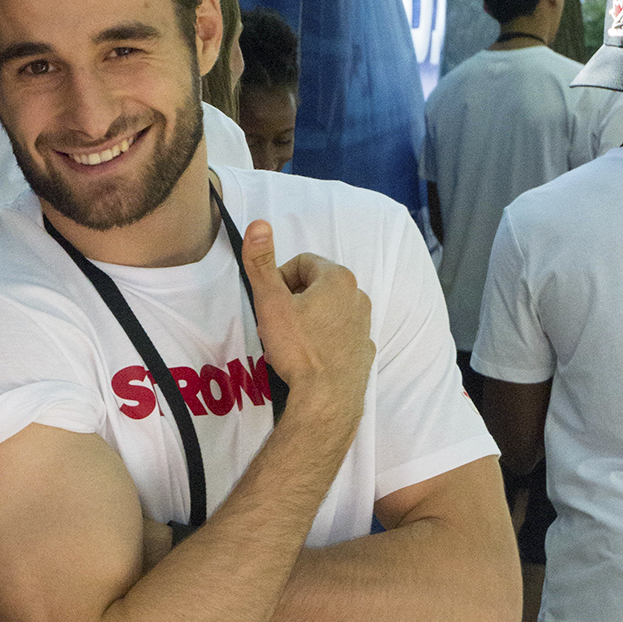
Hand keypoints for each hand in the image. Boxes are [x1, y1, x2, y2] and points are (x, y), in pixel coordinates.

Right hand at [241, 219, 374, 415]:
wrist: (327, 398)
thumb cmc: (299, 347)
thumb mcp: (271, 301)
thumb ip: (261, 262)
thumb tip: (258, 224)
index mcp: (337, 279)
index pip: (300, 262)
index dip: (278, 279)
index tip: (269, 302)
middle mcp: (358, 296)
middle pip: (315, 285)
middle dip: (292, 299)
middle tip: (276, 322)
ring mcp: (364, 325)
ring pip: (327, 310)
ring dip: (307, 318)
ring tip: (289, 341)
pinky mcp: (364, 349)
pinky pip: (339, 333)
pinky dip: (323, 338)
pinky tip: (308, 356)